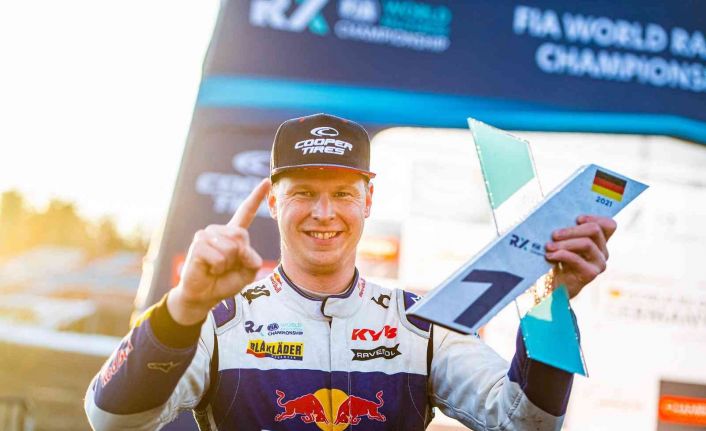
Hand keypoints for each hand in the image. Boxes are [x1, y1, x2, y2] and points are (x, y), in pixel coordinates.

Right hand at [167, 178, 271, 324]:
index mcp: (233, 234)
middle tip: (227, 266)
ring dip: (227, 264)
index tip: (267, 182)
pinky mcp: (198, 244)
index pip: (246, 212)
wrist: (205, 295)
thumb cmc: (225, 281)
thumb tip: (242, 249)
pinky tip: (209, 269)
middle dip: (240, 256)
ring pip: (231, 247)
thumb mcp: (247, 271)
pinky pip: (219, 257)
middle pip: (241, 235)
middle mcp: (219, 230)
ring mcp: (207, 235)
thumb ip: (252, 259)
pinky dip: (218, 268)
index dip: (256, 197)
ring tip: (216, 268)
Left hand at [545, 215, 616, 298]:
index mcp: (599, 241)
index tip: (577, 219)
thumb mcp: (565, 242)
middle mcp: (603, 251)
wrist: (557, 285)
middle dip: (572, 230)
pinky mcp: (591, 273)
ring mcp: (599, 263)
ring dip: (565, 242)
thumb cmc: (559, 259)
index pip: (609, 225)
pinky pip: (577, 259)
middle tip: (554, 234)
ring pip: (586, 243)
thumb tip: (557, 216)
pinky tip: (549, 255)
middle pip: (594, 230)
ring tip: (548, 246)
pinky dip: (561, 254)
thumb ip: (567, 231)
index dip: (595, 218)